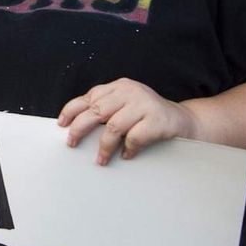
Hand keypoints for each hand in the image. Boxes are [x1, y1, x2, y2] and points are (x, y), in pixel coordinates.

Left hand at [58, 78, 197, 165]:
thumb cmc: (148, 116)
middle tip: (72, 143)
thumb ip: (105, 109)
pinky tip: (126, 155)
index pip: (90, 96)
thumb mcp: (125, 105)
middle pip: (97, 110)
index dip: (72, 110)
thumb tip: (74, 126)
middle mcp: (130, 91)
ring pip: (113, 126)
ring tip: (101, 159)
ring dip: (104, 146)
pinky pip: (134, 137)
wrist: (183, 121)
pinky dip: (127, 149)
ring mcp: (145, 104)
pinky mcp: (157, 120)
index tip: (62, 124)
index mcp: (119, 86)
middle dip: (80, 128)